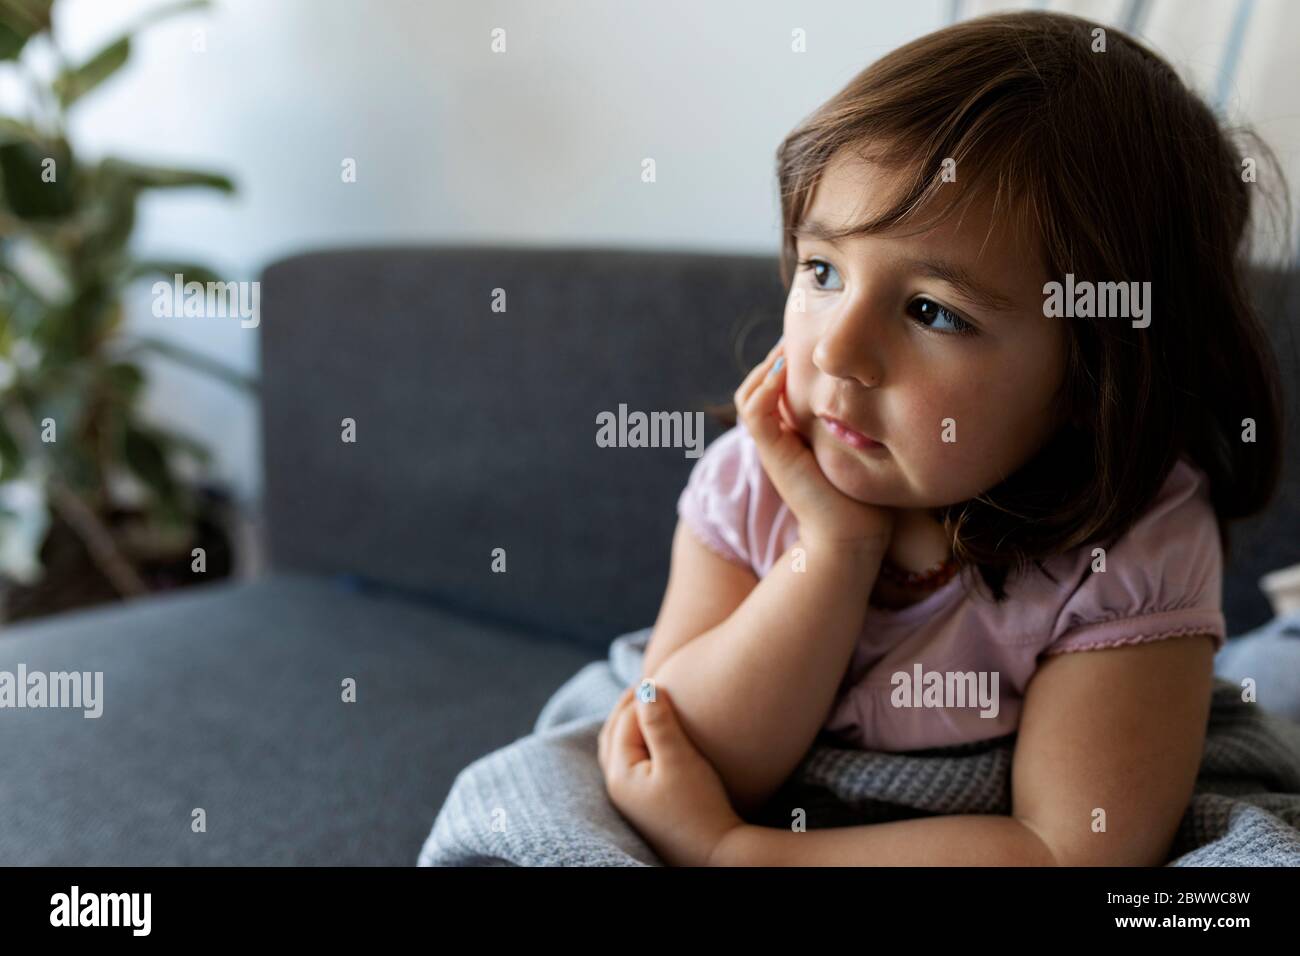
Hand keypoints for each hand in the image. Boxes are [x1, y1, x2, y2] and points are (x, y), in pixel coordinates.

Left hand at [597, 684, 742, 866]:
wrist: (715, 852)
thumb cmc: (699, 805)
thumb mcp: (679, 758)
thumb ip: (659, 722)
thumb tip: (646, 687)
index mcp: (620, 773)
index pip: (624, 721)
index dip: (640, 696)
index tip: (659, 675)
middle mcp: (618, 785)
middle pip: (613, 734)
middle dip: (627, 707)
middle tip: (647, 683)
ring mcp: (629, 797)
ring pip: (619, 749)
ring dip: (629, 724)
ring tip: (648, 705)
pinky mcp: (644, 803)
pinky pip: (631, 763)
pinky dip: (636, 743)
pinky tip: (655, 739)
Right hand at [735, 340, 894, 549]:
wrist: (856, 536)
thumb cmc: (869, 492)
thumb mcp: (867, 442)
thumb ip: (865, 415)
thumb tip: (885, 379)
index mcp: (796, 429)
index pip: (779, 380)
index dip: (792, 353)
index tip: (819, 331)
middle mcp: (779, 434)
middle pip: (760, 380)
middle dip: (779, 352)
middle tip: (802, 327)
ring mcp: (773, 444)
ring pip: (751, 391)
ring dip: (769, 365)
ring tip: (790, 345)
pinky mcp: (773, 453)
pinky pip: (756, 412)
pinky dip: (765, 388)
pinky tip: (787, 372)